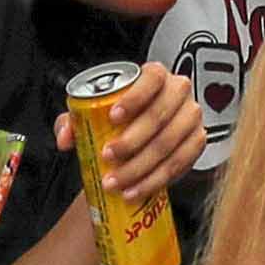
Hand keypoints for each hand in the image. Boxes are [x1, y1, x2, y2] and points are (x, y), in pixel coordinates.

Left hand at [76, 61, 208, 200]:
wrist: (140, 135)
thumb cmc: (118, 118)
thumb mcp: (92, 112)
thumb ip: (73, 121)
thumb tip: (66, 138)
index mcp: (157, 75)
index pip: (152, 79)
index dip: (134, 97)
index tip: (112, 117)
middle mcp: (179, 92)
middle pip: (159, 116)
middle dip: (132, 141)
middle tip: (108, 157)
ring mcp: (191, 118)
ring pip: (170, 144)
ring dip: (141, 167)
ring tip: (117, 182)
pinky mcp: (197, 143)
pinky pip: (180, 164)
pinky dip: (155, 180)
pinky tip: (136, 190)